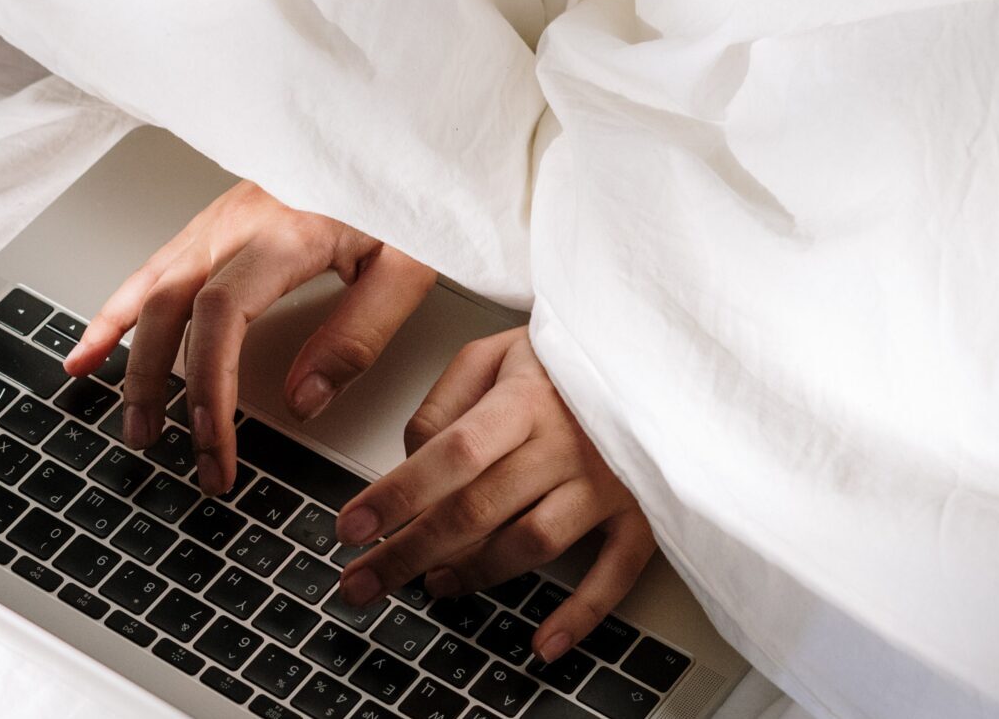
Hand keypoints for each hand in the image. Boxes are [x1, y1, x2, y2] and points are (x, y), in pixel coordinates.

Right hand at [64, 180, 434, 494]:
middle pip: (169, 306)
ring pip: (150, 287)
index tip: (213, 442)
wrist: (386, 128)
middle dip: (155, 383)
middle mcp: (239, 222)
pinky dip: (118, 309)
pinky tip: (96, 343)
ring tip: (126, 415)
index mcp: (284, 232)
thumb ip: (358, 335)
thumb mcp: (407, 264)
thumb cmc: (401, 187)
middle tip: (163, 446)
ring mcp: (220, 217)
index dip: (208, 387)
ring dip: (128, 354)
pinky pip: (154, 267)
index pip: (221, 317)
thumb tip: (305, 401)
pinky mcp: (217, 220)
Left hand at [333, 326, 654, 663]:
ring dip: (475, 575)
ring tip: (433, 585)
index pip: (451, 453)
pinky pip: (614, 573)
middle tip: (363, 582)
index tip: (351, 527)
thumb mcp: (491, 354)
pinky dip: (580, 615)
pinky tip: (543, 643)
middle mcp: (565, 442)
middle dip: (410, 552)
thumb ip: (443, 404)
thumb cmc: (558, 360)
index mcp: (523, 399)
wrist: (647, 357)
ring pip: (532, 544)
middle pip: (478, 509)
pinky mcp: (641, 512)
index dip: (398, 495)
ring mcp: (607, 482)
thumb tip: (409, 462)